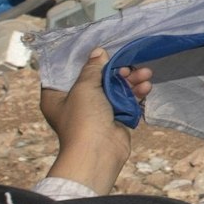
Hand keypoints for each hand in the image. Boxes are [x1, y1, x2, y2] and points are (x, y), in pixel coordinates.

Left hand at [39, 48, 153, 193]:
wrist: (98, 152)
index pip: (69, 73)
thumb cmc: (83, 119)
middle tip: (129, 66)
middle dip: (116, 71)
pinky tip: (146, 87)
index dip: (84, 61)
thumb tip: (98, 52)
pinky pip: (125, 101)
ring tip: (146, 74)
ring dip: (131, 81)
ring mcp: (96, 111)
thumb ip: (92, 68)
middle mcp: (75, 103)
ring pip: (114, 90)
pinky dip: (135, 94)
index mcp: (57, 96)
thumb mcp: (84, 88)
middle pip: (97, 79)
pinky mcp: (114, 118)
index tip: (100, 51)